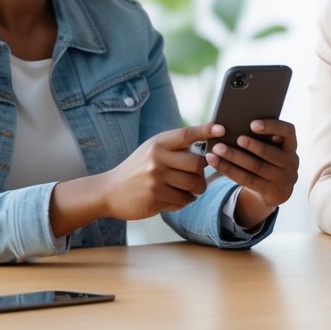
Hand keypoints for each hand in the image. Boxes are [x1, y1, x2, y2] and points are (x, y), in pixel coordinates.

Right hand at [94, 124, 211, 219]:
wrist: (109, 191)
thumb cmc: (137, 169)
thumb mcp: (152, 150)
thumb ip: (175, 147)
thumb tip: (208, 146)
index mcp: (158, 143)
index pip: (186, 134)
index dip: (206, 130)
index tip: (222, 128)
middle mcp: (157, 158)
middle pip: (197, 165)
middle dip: (202, 174)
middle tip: (198, 178)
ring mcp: (156, 179)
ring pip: (193, 185)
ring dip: (197, 190)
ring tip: (190, 190)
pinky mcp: (155, 198)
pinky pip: (183, 200)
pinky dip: (184, 201)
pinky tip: (175, 198)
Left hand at [205, 119, 299, 227]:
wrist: (274, 189)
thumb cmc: (267, 160)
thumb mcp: (271, 148)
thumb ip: (262, 137)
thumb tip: (236, 124)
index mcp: (291, 145)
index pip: (288, 131)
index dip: (271, 126)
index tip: (252, 124)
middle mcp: (292, 162)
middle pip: (268, 152)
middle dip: (248, 145)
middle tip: (230, 137)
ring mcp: (284, 179)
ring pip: (256, 167)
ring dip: (234, 157)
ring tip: (217, 149)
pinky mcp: (274, 193)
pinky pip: (248, 180)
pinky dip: (230, 170)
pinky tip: (216, 162)